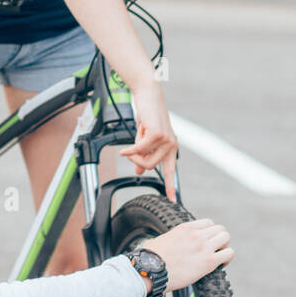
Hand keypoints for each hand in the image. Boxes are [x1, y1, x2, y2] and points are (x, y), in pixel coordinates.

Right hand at [119, 81, 177, 201]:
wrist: (148, 95)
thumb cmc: (147, 115)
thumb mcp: (145, 139)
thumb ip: (144, 154)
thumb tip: (140, 171)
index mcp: (170, 148)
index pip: (170, 171)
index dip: (170, 186)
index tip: (172, 200)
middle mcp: (171, 145)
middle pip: (152, 167)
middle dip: (137, 163)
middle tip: (129, 155)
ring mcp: (166, 140)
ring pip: (146, 160)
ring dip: (134, 156)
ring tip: (129, 148)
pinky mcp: (158, 134)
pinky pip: (140, 150)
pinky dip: (130, 151)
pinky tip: (124, 151)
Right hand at [142, 218, 233, 290]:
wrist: (151, 270)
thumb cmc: (151, 258)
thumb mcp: (161, 240)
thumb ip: (171, 239)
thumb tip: (168, 244)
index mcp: (185, 228)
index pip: (208, 223)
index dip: (209, 232)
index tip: (206, 241)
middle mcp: (196, 235)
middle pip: (219, 229)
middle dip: (218, 239)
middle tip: (213, 249)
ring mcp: (204, 247)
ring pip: (226, 238)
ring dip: (224, 246)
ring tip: (218, 256)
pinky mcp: (208, 261)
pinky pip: (229, 254)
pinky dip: (227, 259)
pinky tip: (221, 265)